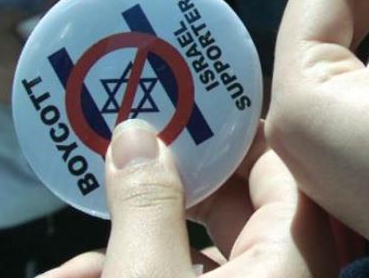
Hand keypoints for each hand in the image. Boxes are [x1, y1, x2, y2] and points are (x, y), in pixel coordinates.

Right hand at [40, 120, 336, 277]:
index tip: (186, 107)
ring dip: (135, 243)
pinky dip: (137, 274)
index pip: (279, 168)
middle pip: (235, 209)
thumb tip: (136, 134)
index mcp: (294, 257)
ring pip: (200, 255)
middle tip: (129, 151)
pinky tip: (74, 276)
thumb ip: (145, 204)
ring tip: (74, 258)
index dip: (233, 132)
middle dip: (167, 188)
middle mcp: (286, 275)